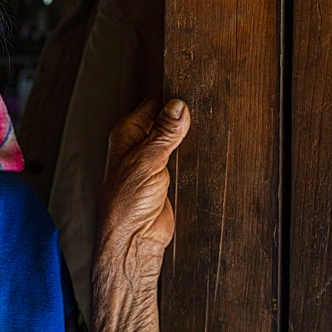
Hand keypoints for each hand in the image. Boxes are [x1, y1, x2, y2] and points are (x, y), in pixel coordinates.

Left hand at [97, 94, 190, 281]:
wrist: (134, 241)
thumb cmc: (125, 205)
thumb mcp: (147, 162)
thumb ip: (164, 133)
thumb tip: (178, 106)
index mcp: (127, 134)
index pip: (153, 103)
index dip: (172, 96)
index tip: (193, 91)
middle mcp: (139, 145)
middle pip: (167, 119)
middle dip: (183, 116)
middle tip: (204, 108)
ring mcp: (154, 162)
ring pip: (177, 139)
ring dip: (189, 137)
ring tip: (206, 129)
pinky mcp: (168, 178)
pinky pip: (184, 158)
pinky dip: (194, 154)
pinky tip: (204, 151)